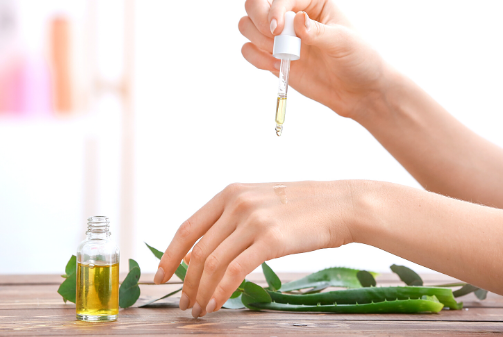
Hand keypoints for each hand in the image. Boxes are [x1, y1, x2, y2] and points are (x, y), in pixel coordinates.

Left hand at [153, 181, 355, 317]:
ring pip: (212, 263)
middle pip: (197, 250)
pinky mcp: (270, 240)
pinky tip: (216, 304)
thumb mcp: (261, 202)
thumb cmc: (303, 207)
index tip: (161, 276)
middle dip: (186, 281)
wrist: (341, 204)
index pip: (187, 228)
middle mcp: (237, 204)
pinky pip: (234, 271)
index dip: (170, 255)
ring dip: (201, 291)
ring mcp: (253, 221)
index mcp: (230, 193)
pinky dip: (220, 291)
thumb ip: (233, 220)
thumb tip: (205, 253)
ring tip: (199, 309)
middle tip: (184, 303)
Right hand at [239, 0, 391, 118]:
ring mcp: (280, 37)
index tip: (277, 31)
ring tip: (281, 55)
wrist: (359, 91)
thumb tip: (297, 19)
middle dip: (258, 21)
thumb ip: (318, 31)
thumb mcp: (343, 42)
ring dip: (257, 40)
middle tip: (274, 39)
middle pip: (254, 4)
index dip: (274, 11)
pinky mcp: (273, 58)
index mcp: (311, 0)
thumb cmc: (358, 59)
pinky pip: (249, 51)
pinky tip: (276, 66)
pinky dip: (255, 58)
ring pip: (246, 26)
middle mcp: (291, 14)